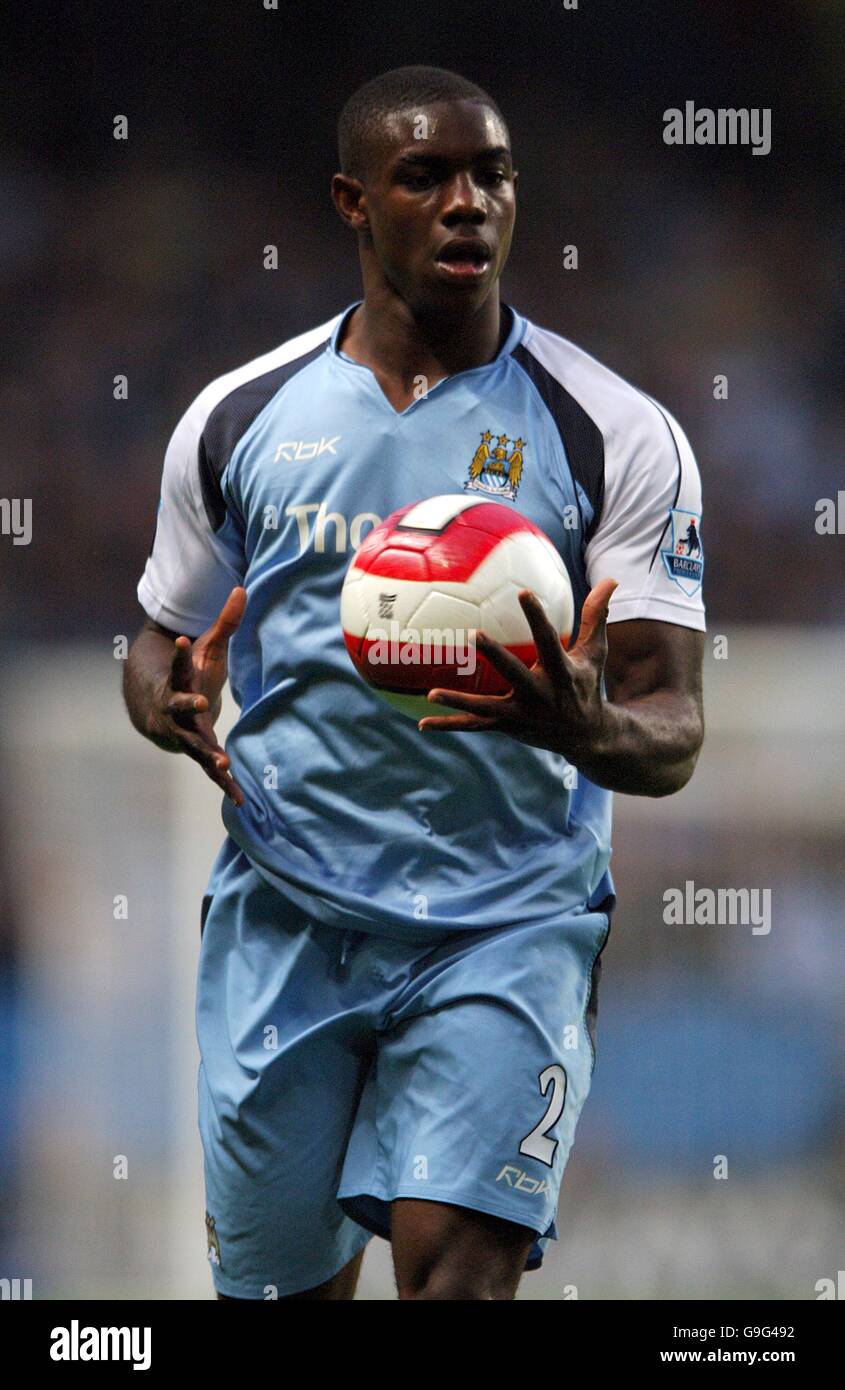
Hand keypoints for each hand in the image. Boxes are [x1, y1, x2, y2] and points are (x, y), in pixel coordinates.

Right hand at [152, 587, 246, 805]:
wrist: (154, 708)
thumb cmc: (188, 674)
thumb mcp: (207, 648)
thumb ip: (226, 622)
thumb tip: (242, 588)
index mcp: (179, 680)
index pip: (178, 664)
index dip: (180, 654)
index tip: (182, 642)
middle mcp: (176, 709)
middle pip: (181, 706)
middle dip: (189, 703)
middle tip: (202, 700)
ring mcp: (183, 733)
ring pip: (195, 744)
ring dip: (208, 754)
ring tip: (223, 764)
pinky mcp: (195, 751)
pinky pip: (209, 769)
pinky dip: (225, 784)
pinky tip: (242, 800)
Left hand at [418, 579, 618, 760]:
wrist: (587, 737)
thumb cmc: (586, 685)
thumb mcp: (594, 653)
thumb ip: (596, 617)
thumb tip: (612, 579)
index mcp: (560, 673)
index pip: (548, 640)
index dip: (537, 617)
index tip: (523, 592)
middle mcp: (539, 695)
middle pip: (514, 673)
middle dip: (496, 654)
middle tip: (474, 633)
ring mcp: (521, 714)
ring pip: (486, 708)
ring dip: (459, 702)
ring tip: (431, 693)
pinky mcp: (507, 727)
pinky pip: (474, 727)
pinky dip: (449, 725)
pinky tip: (422, 723)